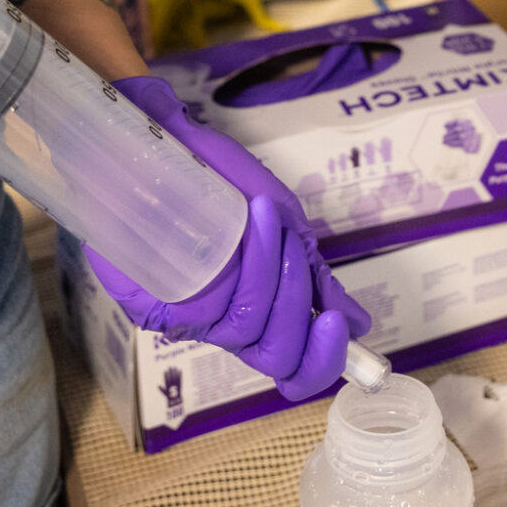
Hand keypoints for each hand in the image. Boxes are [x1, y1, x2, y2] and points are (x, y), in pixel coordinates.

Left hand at [88, 75, 372, 401]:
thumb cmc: (225, 183)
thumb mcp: (285, 230)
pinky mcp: (147, 302)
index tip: (345, 327)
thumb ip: (315, 279)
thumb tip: (359, 323)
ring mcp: (183, 317)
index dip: (322, 363)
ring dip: (271, 269)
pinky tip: (251, 220)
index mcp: (255, 315)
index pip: (292, 369)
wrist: (170, 137)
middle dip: (297, 302)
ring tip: (265, 216)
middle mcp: (219, 325)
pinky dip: (244, 262)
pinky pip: (203, 310)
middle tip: (294, 250)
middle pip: (274, 355)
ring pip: (243, 328)